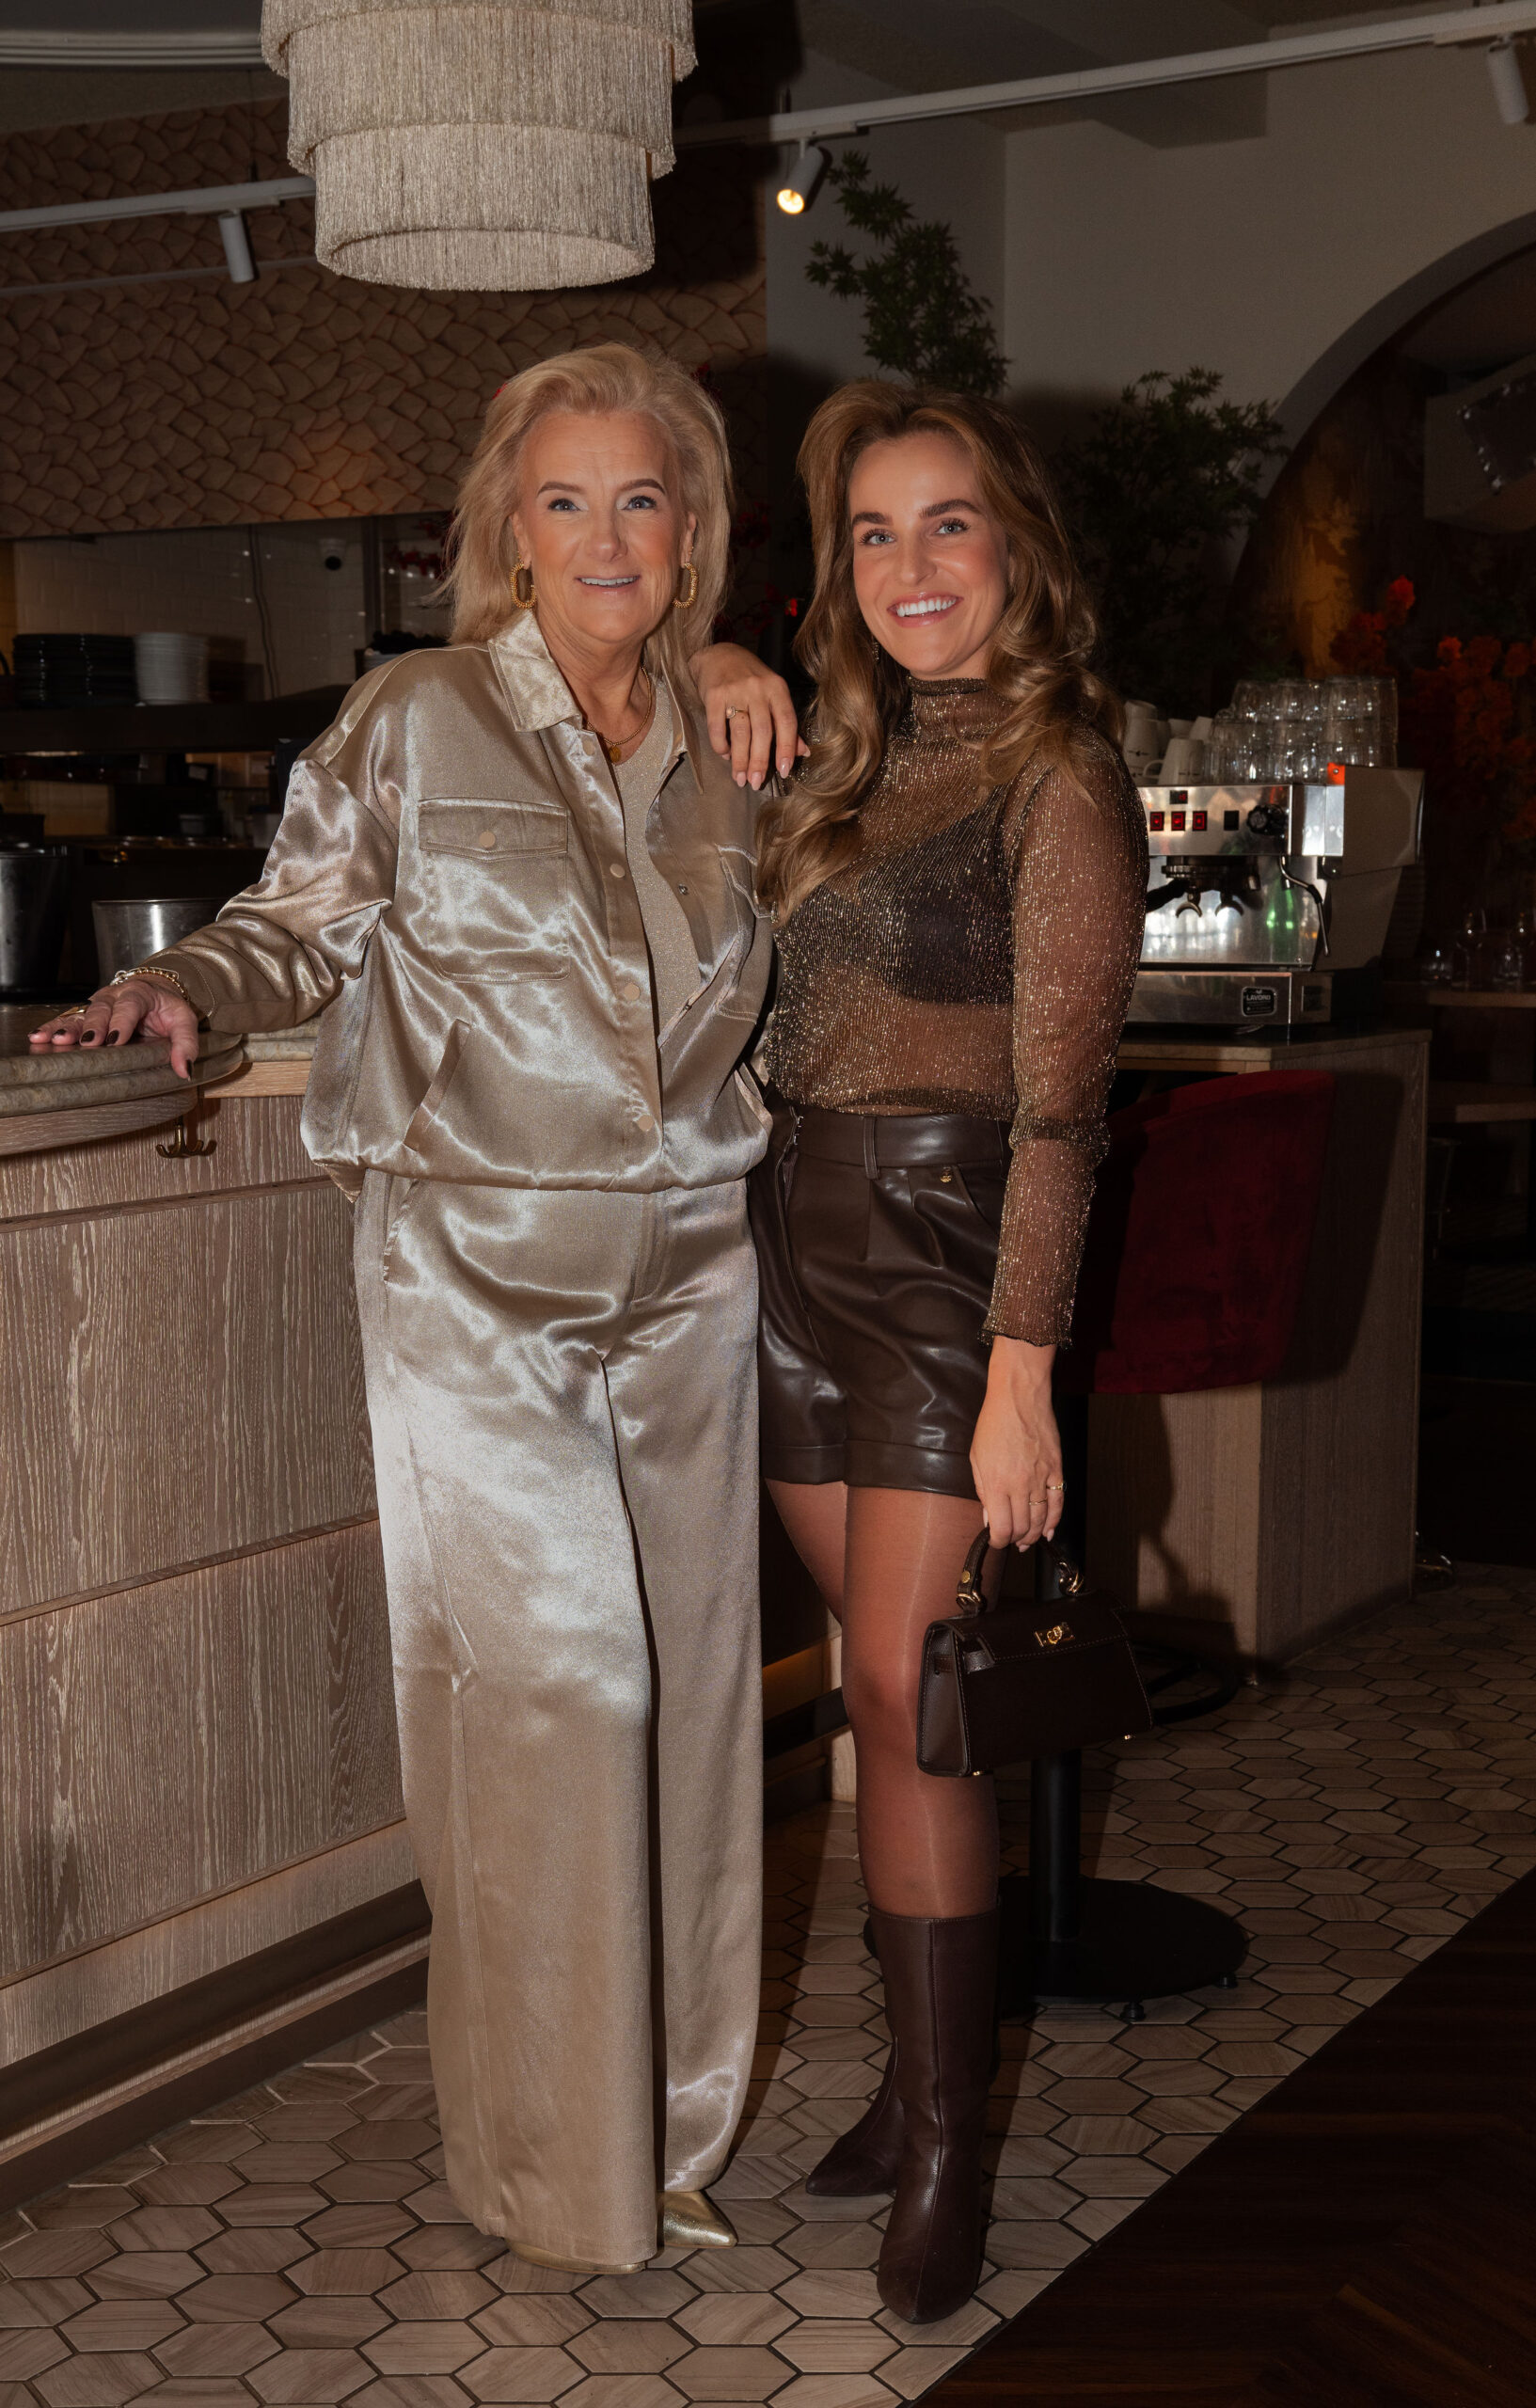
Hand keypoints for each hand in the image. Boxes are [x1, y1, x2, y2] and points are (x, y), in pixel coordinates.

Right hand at [29, 978, 200, 1078]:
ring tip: (53, 1039)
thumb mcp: (184, 1022)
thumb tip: (183, 1069)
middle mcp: (114, 997)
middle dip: (92, 1026)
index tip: (114, 1040)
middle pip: (101, 1010)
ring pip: (79, 1014)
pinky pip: (68, 1020)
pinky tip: (38, 1036)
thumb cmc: (167, 1009)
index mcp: (139, 994)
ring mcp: (97, 1005)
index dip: (121, 1022)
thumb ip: (186, 1044)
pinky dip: (53, 1028)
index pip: (130, 1006)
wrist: (154, 992)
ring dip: (65, 1027)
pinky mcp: (85, 1015)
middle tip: (86, 1043)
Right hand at [691, 642, 807, 789]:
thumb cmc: (751, 679)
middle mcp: (757, 688)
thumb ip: (786, 723)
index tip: (784, 771)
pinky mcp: (713, 695)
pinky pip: (717, 728)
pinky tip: (725, 756)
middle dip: (759, 761)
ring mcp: (735, 691)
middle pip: (762, 732)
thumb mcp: (773, 694)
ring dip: (740, 760)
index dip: (787, 748)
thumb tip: (804, 752)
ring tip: (740, 778)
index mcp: (777, 689)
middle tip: (756, 782)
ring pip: (740, 733)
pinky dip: (721, 746)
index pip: (787, 722)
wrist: (719, 655)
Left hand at [969, 1336, 1062, 1550]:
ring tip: (1027, 1541)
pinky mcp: (1056, 1469)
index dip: (999, 1541)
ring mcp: (1041, 1478)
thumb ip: (983, 1491)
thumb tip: (988, 1517)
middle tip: (1012, 1541)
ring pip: (1042, 1519)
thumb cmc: (993, 1424)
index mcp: (997, 1483)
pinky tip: (1049, 1530)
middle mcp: (1020, 1485)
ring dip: (1034, 1534)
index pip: (1001, 1528)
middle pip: (1022, 1527)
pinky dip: (1054, 1520)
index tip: (996, 1540)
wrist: (1019, 1397)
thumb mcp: (977, 1458)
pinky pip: (1058, 1502)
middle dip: (1015, 1540)